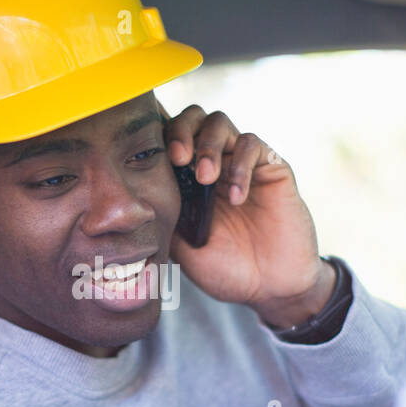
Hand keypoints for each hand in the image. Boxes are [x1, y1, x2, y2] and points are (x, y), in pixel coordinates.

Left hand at [162, 104, 335, 328]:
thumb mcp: (182, 249)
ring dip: (208, 145)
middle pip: (193, 118)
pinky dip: (240, 166)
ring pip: (220, 123)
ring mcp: (242, 164)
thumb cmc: (227, 270)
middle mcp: (214, 164)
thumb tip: (134, 197)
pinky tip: (236, 197)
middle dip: (182, 130)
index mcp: (188, 180)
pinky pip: (253, 145)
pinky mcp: (271, 168)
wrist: (271, 288)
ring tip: (205, 178)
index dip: (158, 137)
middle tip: (179, 159)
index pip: (169, 138)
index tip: (152, 157)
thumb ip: (164, 219)